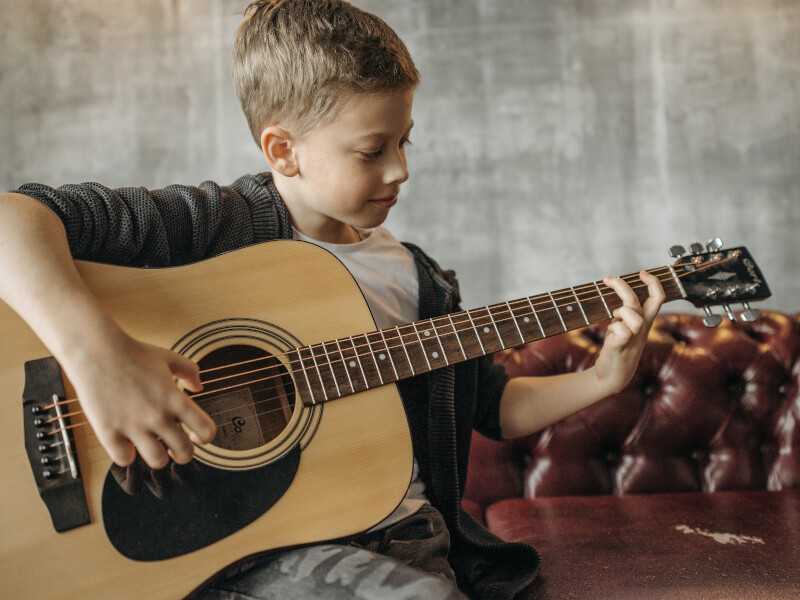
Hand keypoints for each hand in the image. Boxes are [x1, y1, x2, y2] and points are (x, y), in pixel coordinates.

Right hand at [65, 328, 216, 468]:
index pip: (206, 431)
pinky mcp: (108, 432)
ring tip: (151, 446)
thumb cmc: (132, 352)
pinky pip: (124, 459)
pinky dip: (127, 454)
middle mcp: (158, 416)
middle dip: (182, 453)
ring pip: (157, 462)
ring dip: (157, 457)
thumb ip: (189, 371)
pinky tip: (126, 442)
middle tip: (173, 447)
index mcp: (175, 399)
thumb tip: (198, 387)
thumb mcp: (169, 357)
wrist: (96, 350)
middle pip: (184, 454)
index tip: (195, 435)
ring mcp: (133, 426)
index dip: (205, 437)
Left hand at [593, 271, 664, 395]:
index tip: (642, 273)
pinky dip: (613, 328)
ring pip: (633, 315)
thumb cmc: (618, 350)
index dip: (653, 283)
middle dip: (623, 286)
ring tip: (613, 321)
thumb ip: (625, 315)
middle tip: (607, 279)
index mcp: (644, 322)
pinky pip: (621, 331)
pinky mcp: (620, 346)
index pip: (657, 298)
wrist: (612, 377)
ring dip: (620, 312)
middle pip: (639, 301)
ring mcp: (632, 338)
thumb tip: (620, 300)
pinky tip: (610, 336)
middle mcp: (642, 329)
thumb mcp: (624, 329)